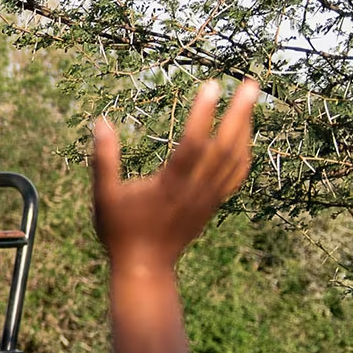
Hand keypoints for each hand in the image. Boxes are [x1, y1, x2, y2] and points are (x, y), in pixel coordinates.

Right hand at [92, 79, 257, 272]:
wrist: (146, 267)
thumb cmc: (120, 231)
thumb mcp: (104, 195)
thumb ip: (104, 159)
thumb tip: (101, 123)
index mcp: (170, 185)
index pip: (193, 143)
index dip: (203, 113)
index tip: (212, 85)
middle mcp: (196, 189)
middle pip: (226, 146)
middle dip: (240, 113)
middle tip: (251, 84)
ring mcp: (209, 197)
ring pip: (237, 158)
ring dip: (247, 127)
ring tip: (251, 100)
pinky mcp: (214, 203)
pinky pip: (237, 174)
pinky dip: (245, 151)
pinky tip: (245, 137)